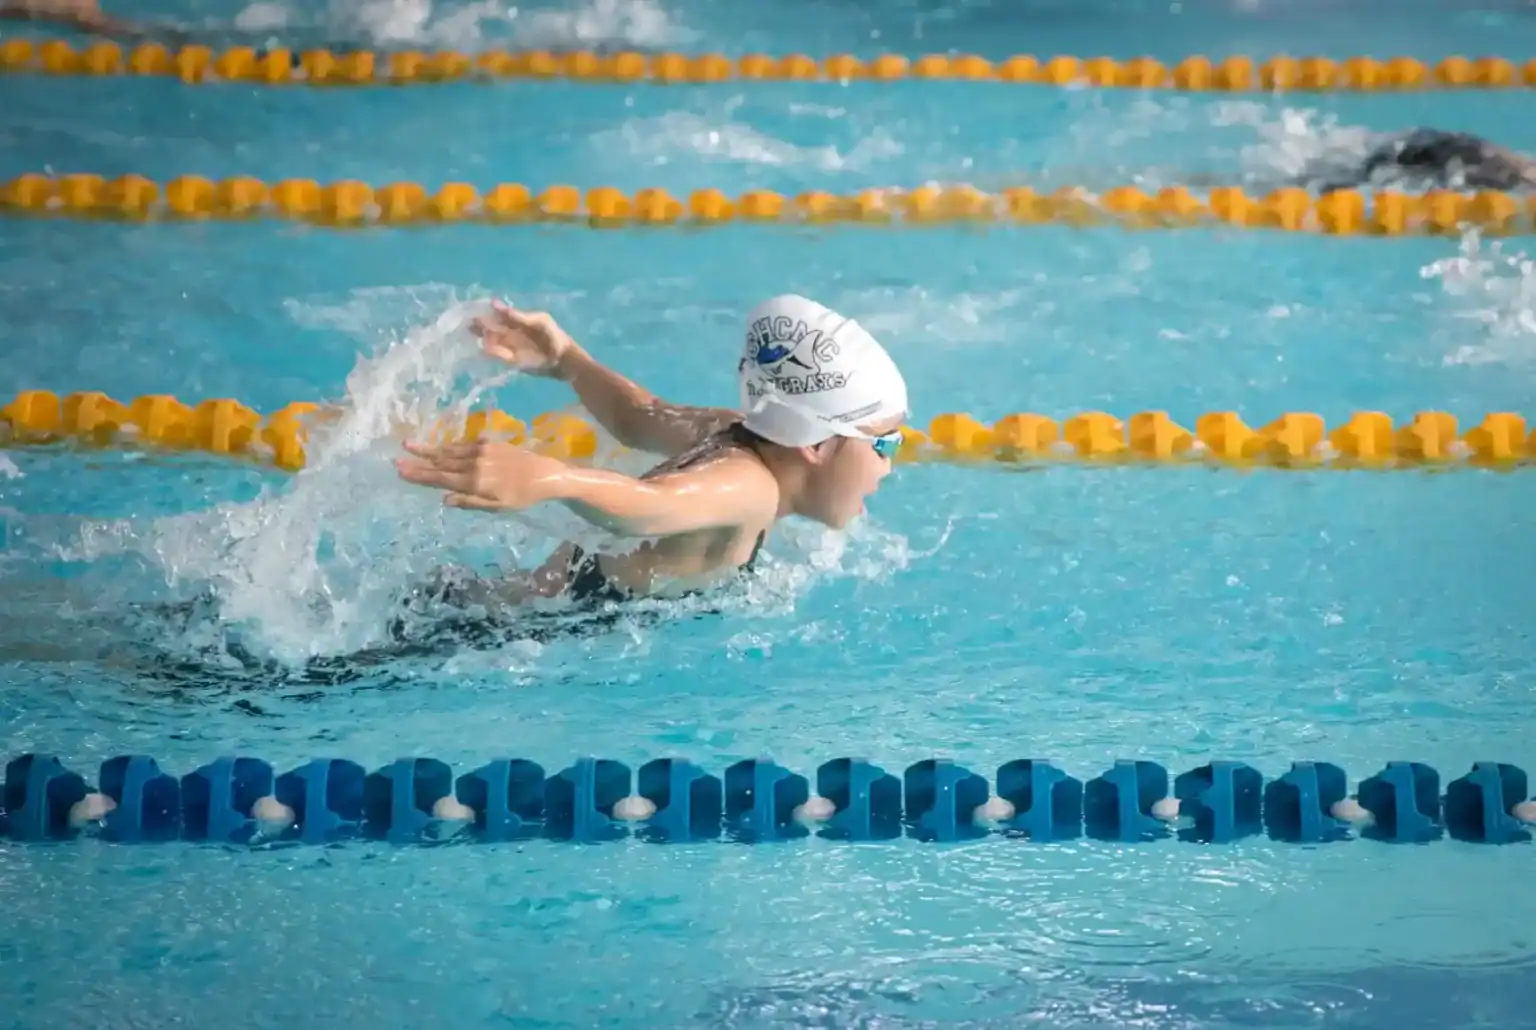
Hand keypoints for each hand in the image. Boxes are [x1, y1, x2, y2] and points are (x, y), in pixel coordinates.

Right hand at [394, 438, 567, 511]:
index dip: (419, 475)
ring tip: (409, 445)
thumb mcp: (497, 506)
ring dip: (429, 449)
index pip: (440, 478)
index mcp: (474, 481)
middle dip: (418, 460)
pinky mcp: (488, 442)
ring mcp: (480, 450)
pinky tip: (439, 447)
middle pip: (440, 462)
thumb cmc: (522, 495)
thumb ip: (470, 501)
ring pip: (449, 451)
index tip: (401, 470)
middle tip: (397, 458)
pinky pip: (462, 445)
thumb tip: (445, 499)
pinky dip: (449, 447)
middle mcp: (473, 462)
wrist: (545, 473)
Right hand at [470, 300, 575, 378]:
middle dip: (480, 326)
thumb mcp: (539, 322)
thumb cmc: (553, 337)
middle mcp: (510, 333)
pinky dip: (492, 352)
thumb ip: (519, 317)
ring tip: (478, 337)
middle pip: (491, 328)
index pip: (497, 315)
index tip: (473, 311)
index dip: (486, 313)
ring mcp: (510, 346)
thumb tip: (495, 306)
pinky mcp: (512, 360)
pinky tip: (486, 348)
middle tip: (469, 324)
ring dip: (485, 339)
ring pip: (492, 341)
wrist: (563, 359)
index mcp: (517, 320)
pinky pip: (498, 355)